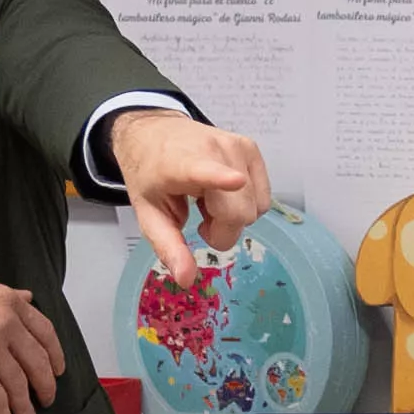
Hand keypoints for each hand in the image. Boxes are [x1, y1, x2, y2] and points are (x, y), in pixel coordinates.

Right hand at [0, 264, 66, 413]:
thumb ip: (3, 294)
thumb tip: (26, 297)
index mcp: (8, 302)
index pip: (45, 332)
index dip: (55, 355)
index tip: (57, 370)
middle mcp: (6, 324)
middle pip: (38, 362)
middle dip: (45, 386)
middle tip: (45, 400)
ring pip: (19, 384)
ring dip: (25, 407)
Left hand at [109, 110, 270, 278]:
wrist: (154, 133)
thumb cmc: (152, 174)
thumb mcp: (149, 214)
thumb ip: (169, 247)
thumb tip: (186, 279)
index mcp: (180, 164)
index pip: (203, 171)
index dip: (221, 179)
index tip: (235, 181)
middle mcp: (213, 150)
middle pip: (240, 213)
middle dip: (223, 229)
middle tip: (200, 219)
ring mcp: (237, 147)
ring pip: (255, 208)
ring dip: (233, 216)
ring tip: (208, 201)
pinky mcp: (251, 149)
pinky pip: (264, 199)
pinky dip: (245, 205)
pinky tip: (223, 193)